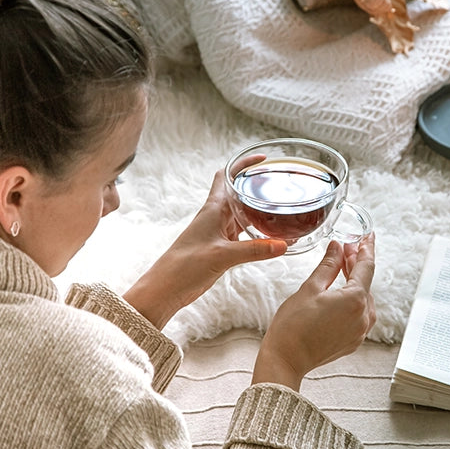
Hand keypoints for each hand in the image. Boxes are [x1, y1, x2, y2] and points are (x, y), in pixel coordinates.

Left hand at [124, 164, 286, 328]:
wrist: (166, 288)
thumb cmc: (185, 266)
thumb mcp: (222, 255)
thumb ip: (254, 250)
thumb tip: (283, 245)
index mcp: (214, 209)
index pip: (227, 175)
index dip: (243, 163)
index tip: (262, 159)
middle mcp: (217, 216)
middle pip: (239, 192)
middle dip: (258, 185)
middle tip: (280, 184)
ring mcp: (220, 231)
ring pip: (244, 213)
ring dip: (260, 209)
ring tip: (283, 207)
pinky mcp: (222, 247)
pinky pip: (245, 234)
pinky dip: (260, 233)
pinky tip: (273, 238)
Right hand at [252, 232, 376, 390]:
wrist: (286, 360)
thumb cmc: (293, 326)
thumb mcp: (310, 287)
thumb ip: (329, 265)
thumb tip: (337, 247)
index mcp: (355, 300)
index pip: (367, 266)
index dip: (367, 248)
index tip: (369, 236)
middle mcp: (364, 316)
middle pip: (365, 282)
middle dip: (356, 263)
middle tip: (347, 246)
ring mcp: (360, 331)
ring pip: (363, 298)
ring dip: (354, 281)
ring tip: (343, 266)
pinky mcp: (354, 340)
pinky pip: (359, 313)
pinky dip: (352, 299)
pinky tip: (341, 291)